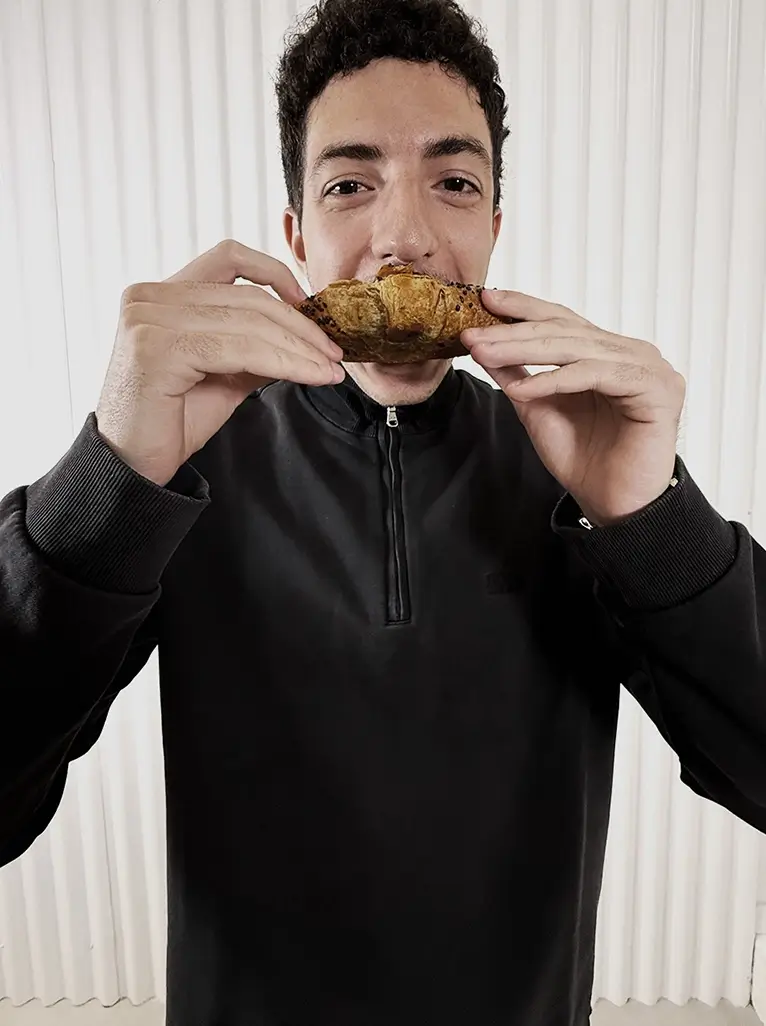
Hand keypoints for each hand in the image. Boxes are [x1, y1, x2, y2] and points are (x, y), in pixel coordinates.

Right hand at [96, 239, 344, 486]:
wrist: (134, 465)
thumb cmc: (173, 421)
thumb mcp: (225, 373)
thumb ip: (256, 345)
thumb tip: (306, 334)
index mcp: (162, 293)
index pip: (229, 257)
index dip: (275, 273)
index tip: (309, 305)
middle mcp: (149, 296)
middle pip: (247, 296)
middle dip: (301, 326)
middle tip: (334, 353)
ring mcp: (148, 318)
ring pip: (249, 322)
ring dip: (299, 348)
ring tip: (329, 370)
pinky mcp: (156, 347)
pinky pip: (239, 349)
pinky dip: (283, 362)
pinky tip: (308, 376)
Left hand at [462, 290, 685, 525]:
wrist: (614, 504)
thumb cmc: (583, 459)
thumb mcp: (536, 407)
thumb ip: (515, 373)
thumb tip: (482, 344)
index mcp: (606, 351)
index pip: (561, 319)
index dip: (523, 307)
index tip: (484, 298)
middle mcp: (630, 352)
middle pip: (564, 331)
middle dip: (513, 332)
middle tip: (473, 335)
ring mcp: (647, 367)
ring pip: (577, 348)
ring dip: (524, 350)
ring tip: (485, 354)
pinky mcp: (657, 388)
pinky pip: (596, 375)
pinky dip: (556, 381)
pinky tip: (522, 390)